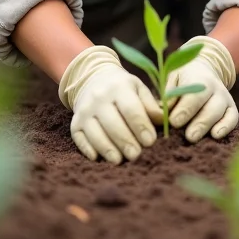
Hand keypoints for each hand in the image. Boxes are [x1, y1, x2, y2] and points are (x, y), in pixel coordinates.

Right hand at [59, 45, 161, 163]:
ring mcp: (84, 110)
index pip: (131, 109)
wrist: (92, 78)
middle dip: (126, 141)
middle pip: (113, 123)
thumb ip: (150, 104)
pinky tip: (98, 158)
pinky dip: (88, 149)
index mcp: (118, 87)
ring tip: (119, 160)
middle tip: (137, 155)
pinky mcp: (75, 122)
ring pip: (95, 132)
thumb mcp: (137, 88)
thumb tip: (164, 122)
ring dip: (107, 148)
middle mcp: (99, 97)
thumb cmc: (122, 87)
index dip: (141, 126)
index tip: (151, 141)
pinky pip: (79, 138)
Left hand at [165, 35, 238, 142]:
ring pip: (221, 113)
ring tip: (194, 138)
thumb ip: (169, 93)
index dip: (185, 109)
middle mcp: (215, 87)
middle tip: (188, 137)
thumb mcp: (173, 79)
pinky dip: (226, 127)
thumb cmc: (182, 79)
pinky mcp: (231, 109)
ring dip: (208, 126)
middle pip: (210, 106)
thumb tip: (164, 111)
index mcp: (199, 78)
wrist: (202, 69)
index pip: (194, 95)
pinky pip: (233, 118)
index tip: (174, 122)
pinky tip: (215, 136)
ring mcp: (225, 98)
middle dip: (199, 123)